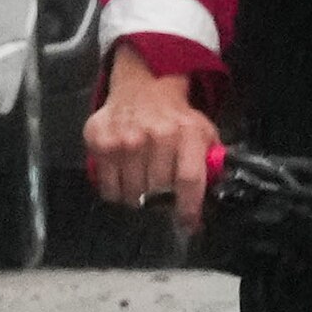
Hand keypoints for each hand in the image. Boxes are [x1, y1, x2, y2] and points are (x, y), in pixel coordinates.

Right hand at [83, 46, 219, 233]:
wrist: (143, 88)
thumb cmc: (176, 118)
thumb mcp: (203, 134)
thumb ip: (210, 163)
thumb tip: (211, 197)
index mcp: (186, 134)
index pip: (188, 180)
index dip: (188, 209)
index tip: (188, 223)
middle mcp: (155, 135)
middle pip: (157, 192)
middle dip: (161, 203)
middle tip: (161, 198)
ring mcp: (124, 139)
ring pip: (131, 194)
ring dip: (137, 199)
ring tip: (142, 186)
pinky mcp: (100, 141)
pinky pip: (107, 187)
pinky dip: (116, 191)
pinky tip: (124, 178)